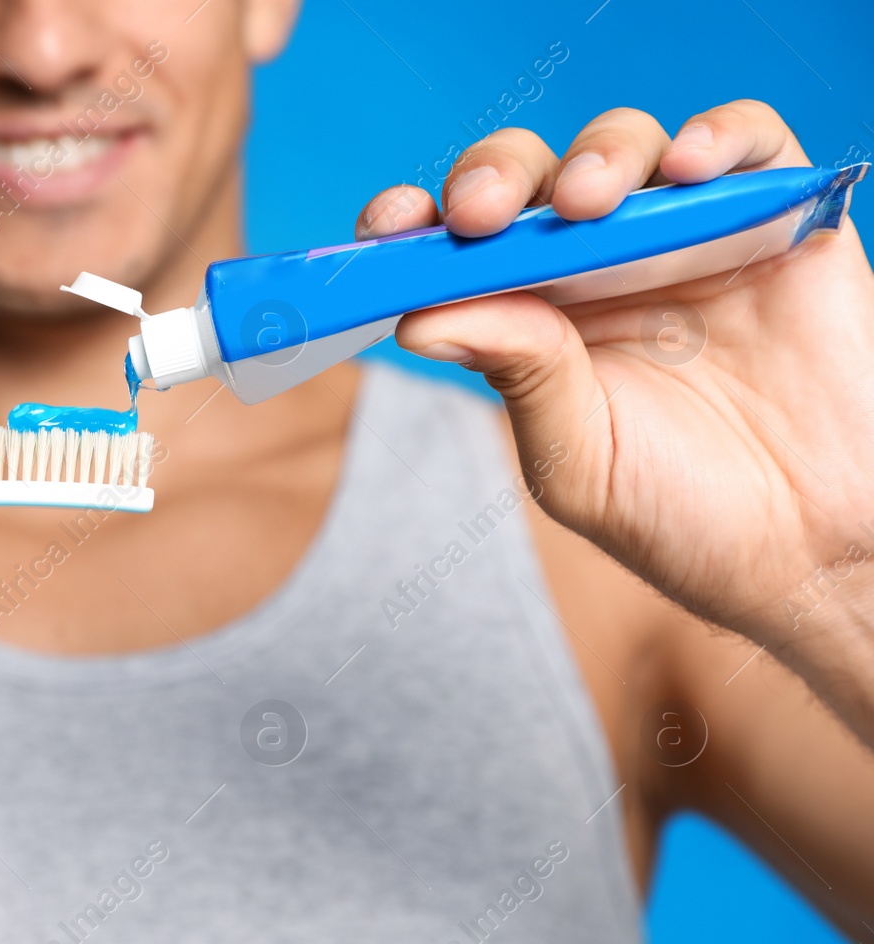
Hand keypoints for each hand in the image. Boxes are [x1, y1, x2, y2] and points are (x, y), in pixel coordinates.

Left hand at [361, 101, 873, 669]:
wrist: (812, 549)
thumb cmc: (682, 516)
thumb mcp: (578, 459)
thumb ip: (517, 377)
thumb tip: (421, 315)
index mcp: (528, 318)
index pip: (454, 248)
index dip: (415, 226)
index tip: (386, 233)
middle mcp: (594, 268)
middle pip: (528, 181)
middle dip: (494, 179)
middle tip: (481, 213)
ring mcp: (683, 239)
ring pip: (623, 150)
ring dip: (596, 158)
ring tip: (588, 203)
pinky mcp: (774, 223)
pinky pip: (747, 146)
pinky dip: (718, 138)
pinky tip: (689, 166)